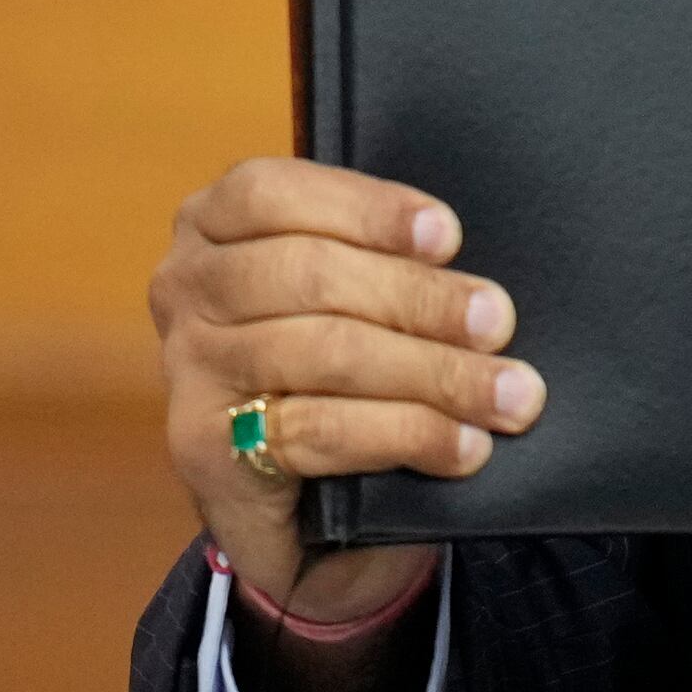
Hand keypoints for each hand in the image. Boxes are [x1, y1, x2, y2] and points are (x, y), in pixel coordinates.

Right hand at [148, 158, 545, 623]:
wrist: (293, 499)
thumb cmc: (333, 362)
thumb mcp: (347, 289)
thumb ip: (382, 259)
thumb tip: (478, 280)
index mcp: (213, 223)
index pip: (272, 192)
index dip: (366, 208)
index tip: (448, 236)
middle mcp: (185, 287)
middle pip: (308, 274)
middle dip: (418, 299)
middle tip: (498, 324)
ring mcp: (188, 368)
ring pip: (323, 352)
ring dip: (430, 372)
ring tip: (506, 395)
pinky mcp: (203, 447)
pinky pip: (318, 430)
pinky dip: (404, 434)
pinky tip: (461, 445)